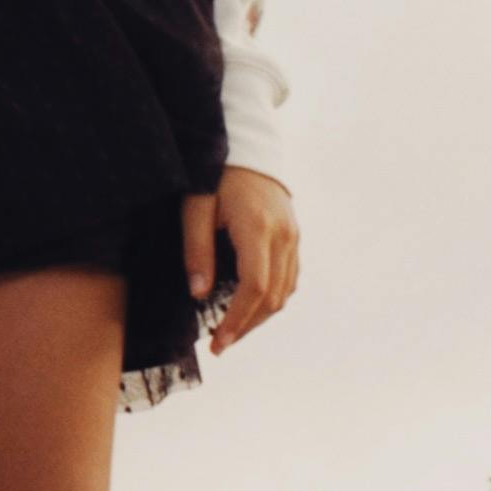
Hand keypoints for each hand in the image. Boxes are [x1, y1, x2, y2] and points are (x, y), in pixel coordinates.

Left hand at [185, 168, 301, 354]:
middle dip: (246, 326)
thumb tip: (198, 293)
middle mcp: (284, 236)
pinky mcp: (294, 237)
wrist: (247, 146)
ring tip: (230, 331)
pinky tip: (248, 308)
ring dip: (259, 317)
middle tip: (219, 345)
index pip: (254, 287)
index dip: (237, 320)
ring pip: (285, 292)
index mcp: (258, 228)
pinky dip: (271, 299)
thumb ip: (197, 249)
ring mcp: (294, 237)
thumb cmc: (215, 174)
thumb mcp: (196, 206)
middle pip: (273, 297)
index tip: (217, 342)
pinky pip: (289, 279)